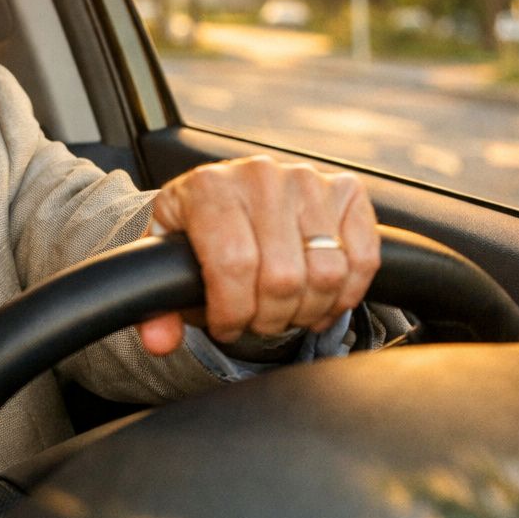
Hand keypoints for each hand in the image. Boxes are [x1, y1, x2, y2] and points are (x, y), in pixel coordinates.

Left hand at [136, 156, 378, 355]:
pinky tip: (317, 301)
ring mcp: (307, 180)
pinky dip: (344, 295)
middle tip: (255, 323)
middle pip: (282, 276)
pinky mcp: (346, 191)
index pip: (233, 263)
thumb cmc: (195, 231)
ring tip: (284, 312)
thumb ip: (156, 306)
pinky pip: (362, 260)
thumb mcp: (163, 262)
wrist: (223, 195)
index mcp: (209, 187)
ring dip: (306, 310)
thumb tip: (158, 341)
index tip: (225, 326)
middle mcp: (260, 176)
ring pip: (326, 273)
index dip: (232, 310)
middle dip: (268, 318)